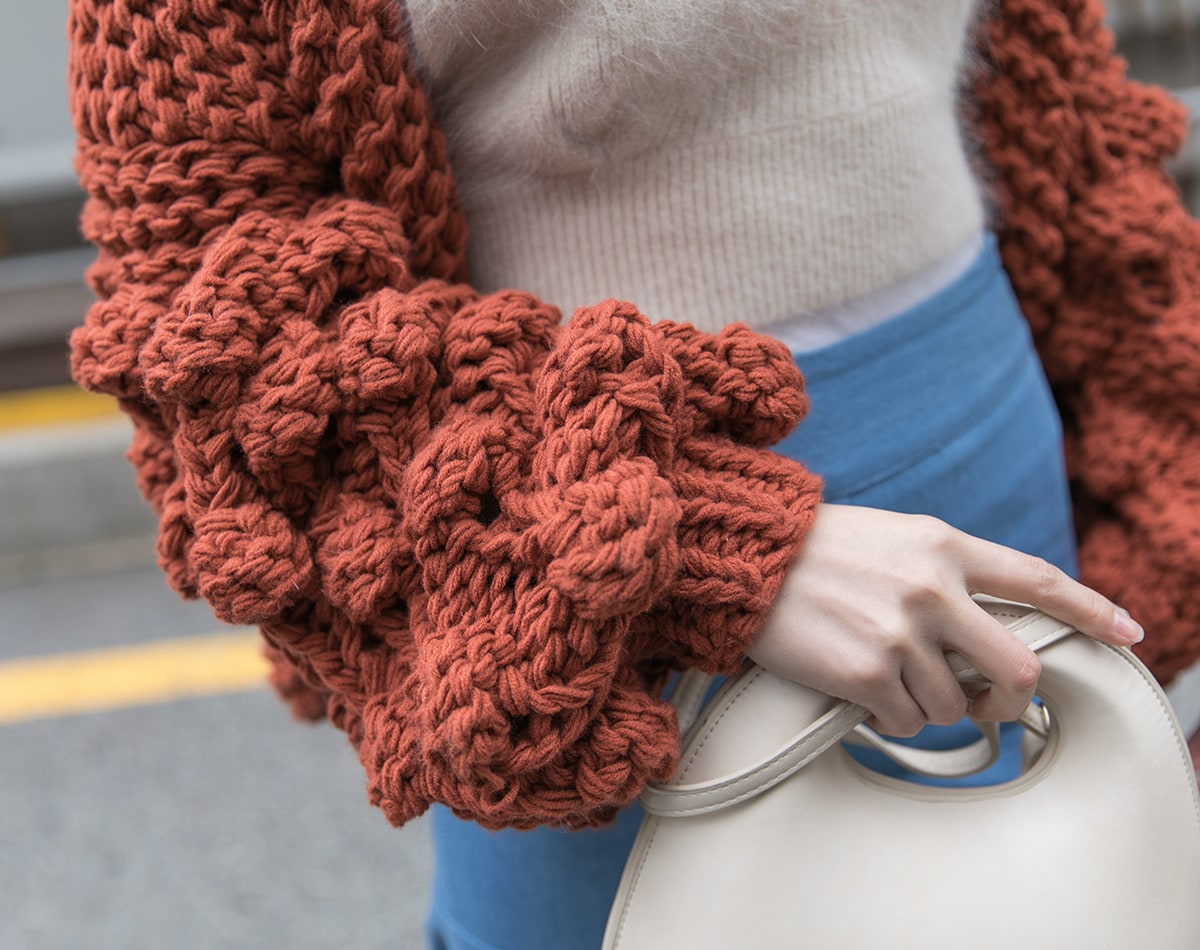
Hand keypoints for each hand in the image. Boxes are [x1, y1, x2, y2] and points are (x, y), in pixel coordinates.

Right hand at [749, 504, 1142, 736]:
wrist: (748, 559)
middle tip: (991, 700)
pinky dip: (893, 716)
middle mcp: (933, 590)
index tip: (1128, 632)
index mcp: (944, 546)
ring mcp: (902, 635)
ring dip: (931, 703)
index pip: (1038, 580)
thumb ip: (950, 570)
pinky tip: (864, 688)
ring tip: (889, 675)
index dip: (1092, 609)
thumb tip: (991, 628)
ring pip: (957, 704)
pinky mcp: (868, 674)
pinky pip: (910, 721)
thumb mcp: (897, 537)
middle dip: (1012, 694)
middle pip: (1017, 665)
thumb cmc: (820, 549)